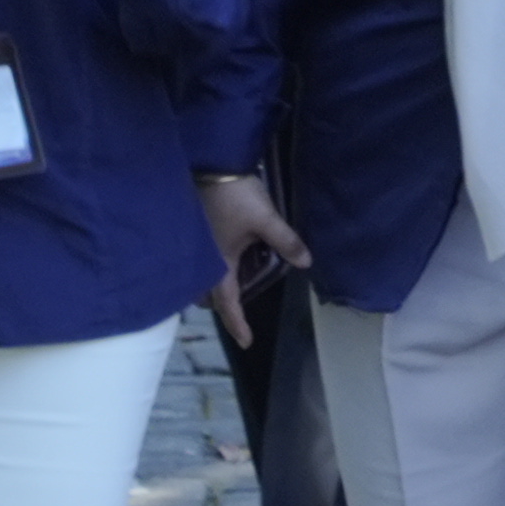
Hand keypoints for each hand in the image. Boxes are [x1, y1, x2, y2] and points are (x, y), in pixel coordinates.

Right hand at [197, 174, 307, 344]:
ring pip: (203, 278)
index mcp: (219, 263)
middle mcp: (204, 259)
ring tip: (232, 287)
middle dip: (222, 306)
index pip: (228, 304)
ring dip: (214, 287)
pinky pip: (203, 262)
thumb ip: (286, 242)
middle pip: (209, 294)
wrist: (209, 163)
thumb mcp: (266, 219)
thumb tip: (307, 263)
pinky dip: (212, 270)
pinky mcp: (198, 232)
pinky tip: (225, 260)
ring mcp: (199, 245)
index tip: (247, 342)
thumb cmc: (235, 195)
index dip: (238, 325)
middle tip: (237, 313)